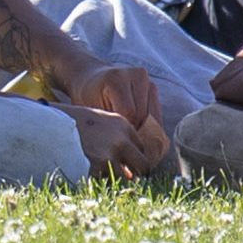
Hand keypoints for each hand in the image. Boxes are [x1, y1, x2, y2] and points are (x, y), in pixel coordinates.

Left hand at [69, 64, 169, 179]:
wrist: (89, 76)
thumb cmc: (85, 98)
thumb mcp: (89, 111)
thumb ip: (105, 131)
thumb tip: (124, 167)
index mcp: (116, 79)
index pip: (129, 115)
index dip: (126, 136)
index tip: (120, 153)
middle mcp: (135, 75)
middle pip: (143, 116)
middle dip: (137, 139)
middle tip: (130, 159)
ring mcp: (146, 80)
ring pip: (153, 117)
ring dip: (146, 136)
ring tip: (137, 154)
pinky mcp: (152, 86)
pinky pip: (157, 114)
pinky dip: (150, 130)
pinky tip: (143, 144)